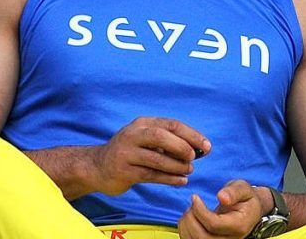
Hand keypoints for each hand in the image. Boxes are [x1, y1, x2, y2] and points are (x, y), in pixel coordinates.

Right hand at [92, 117, 209, 194]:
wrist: (98, 167)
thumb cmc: (130, 153)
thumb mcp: (145, 139)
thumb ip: (168, 141)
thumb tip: (200, 149)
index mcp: (142, 123)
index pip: (170, 124)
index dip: (192, 135)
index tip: (207, 147)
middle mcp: (132, 135)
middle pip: (161, 136)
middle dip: (182, 147)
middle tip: (194, 158)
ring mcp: (126, 153)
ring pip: (157, 159)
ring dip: (177, 166)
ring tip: (189, 171)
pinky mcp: (124, 171)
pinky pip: (151, 175)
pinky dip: (169, 179)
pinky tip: (181, 181)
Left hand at [178, 179, 264, 237]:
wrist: (248, 210)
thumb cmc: (244, 198)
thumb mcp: (243, 188)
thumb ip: (234, 192)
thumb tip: (222, 197)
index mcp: (238, 226)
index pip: (214, 224)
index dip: (199, 210)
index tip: (195, 197)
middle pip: (202, 237)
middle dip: (190, 218)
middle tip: (192, 205)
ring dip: (186, 224)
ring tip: (190, 210)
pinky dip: (184, 230)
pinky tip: (189, 218)